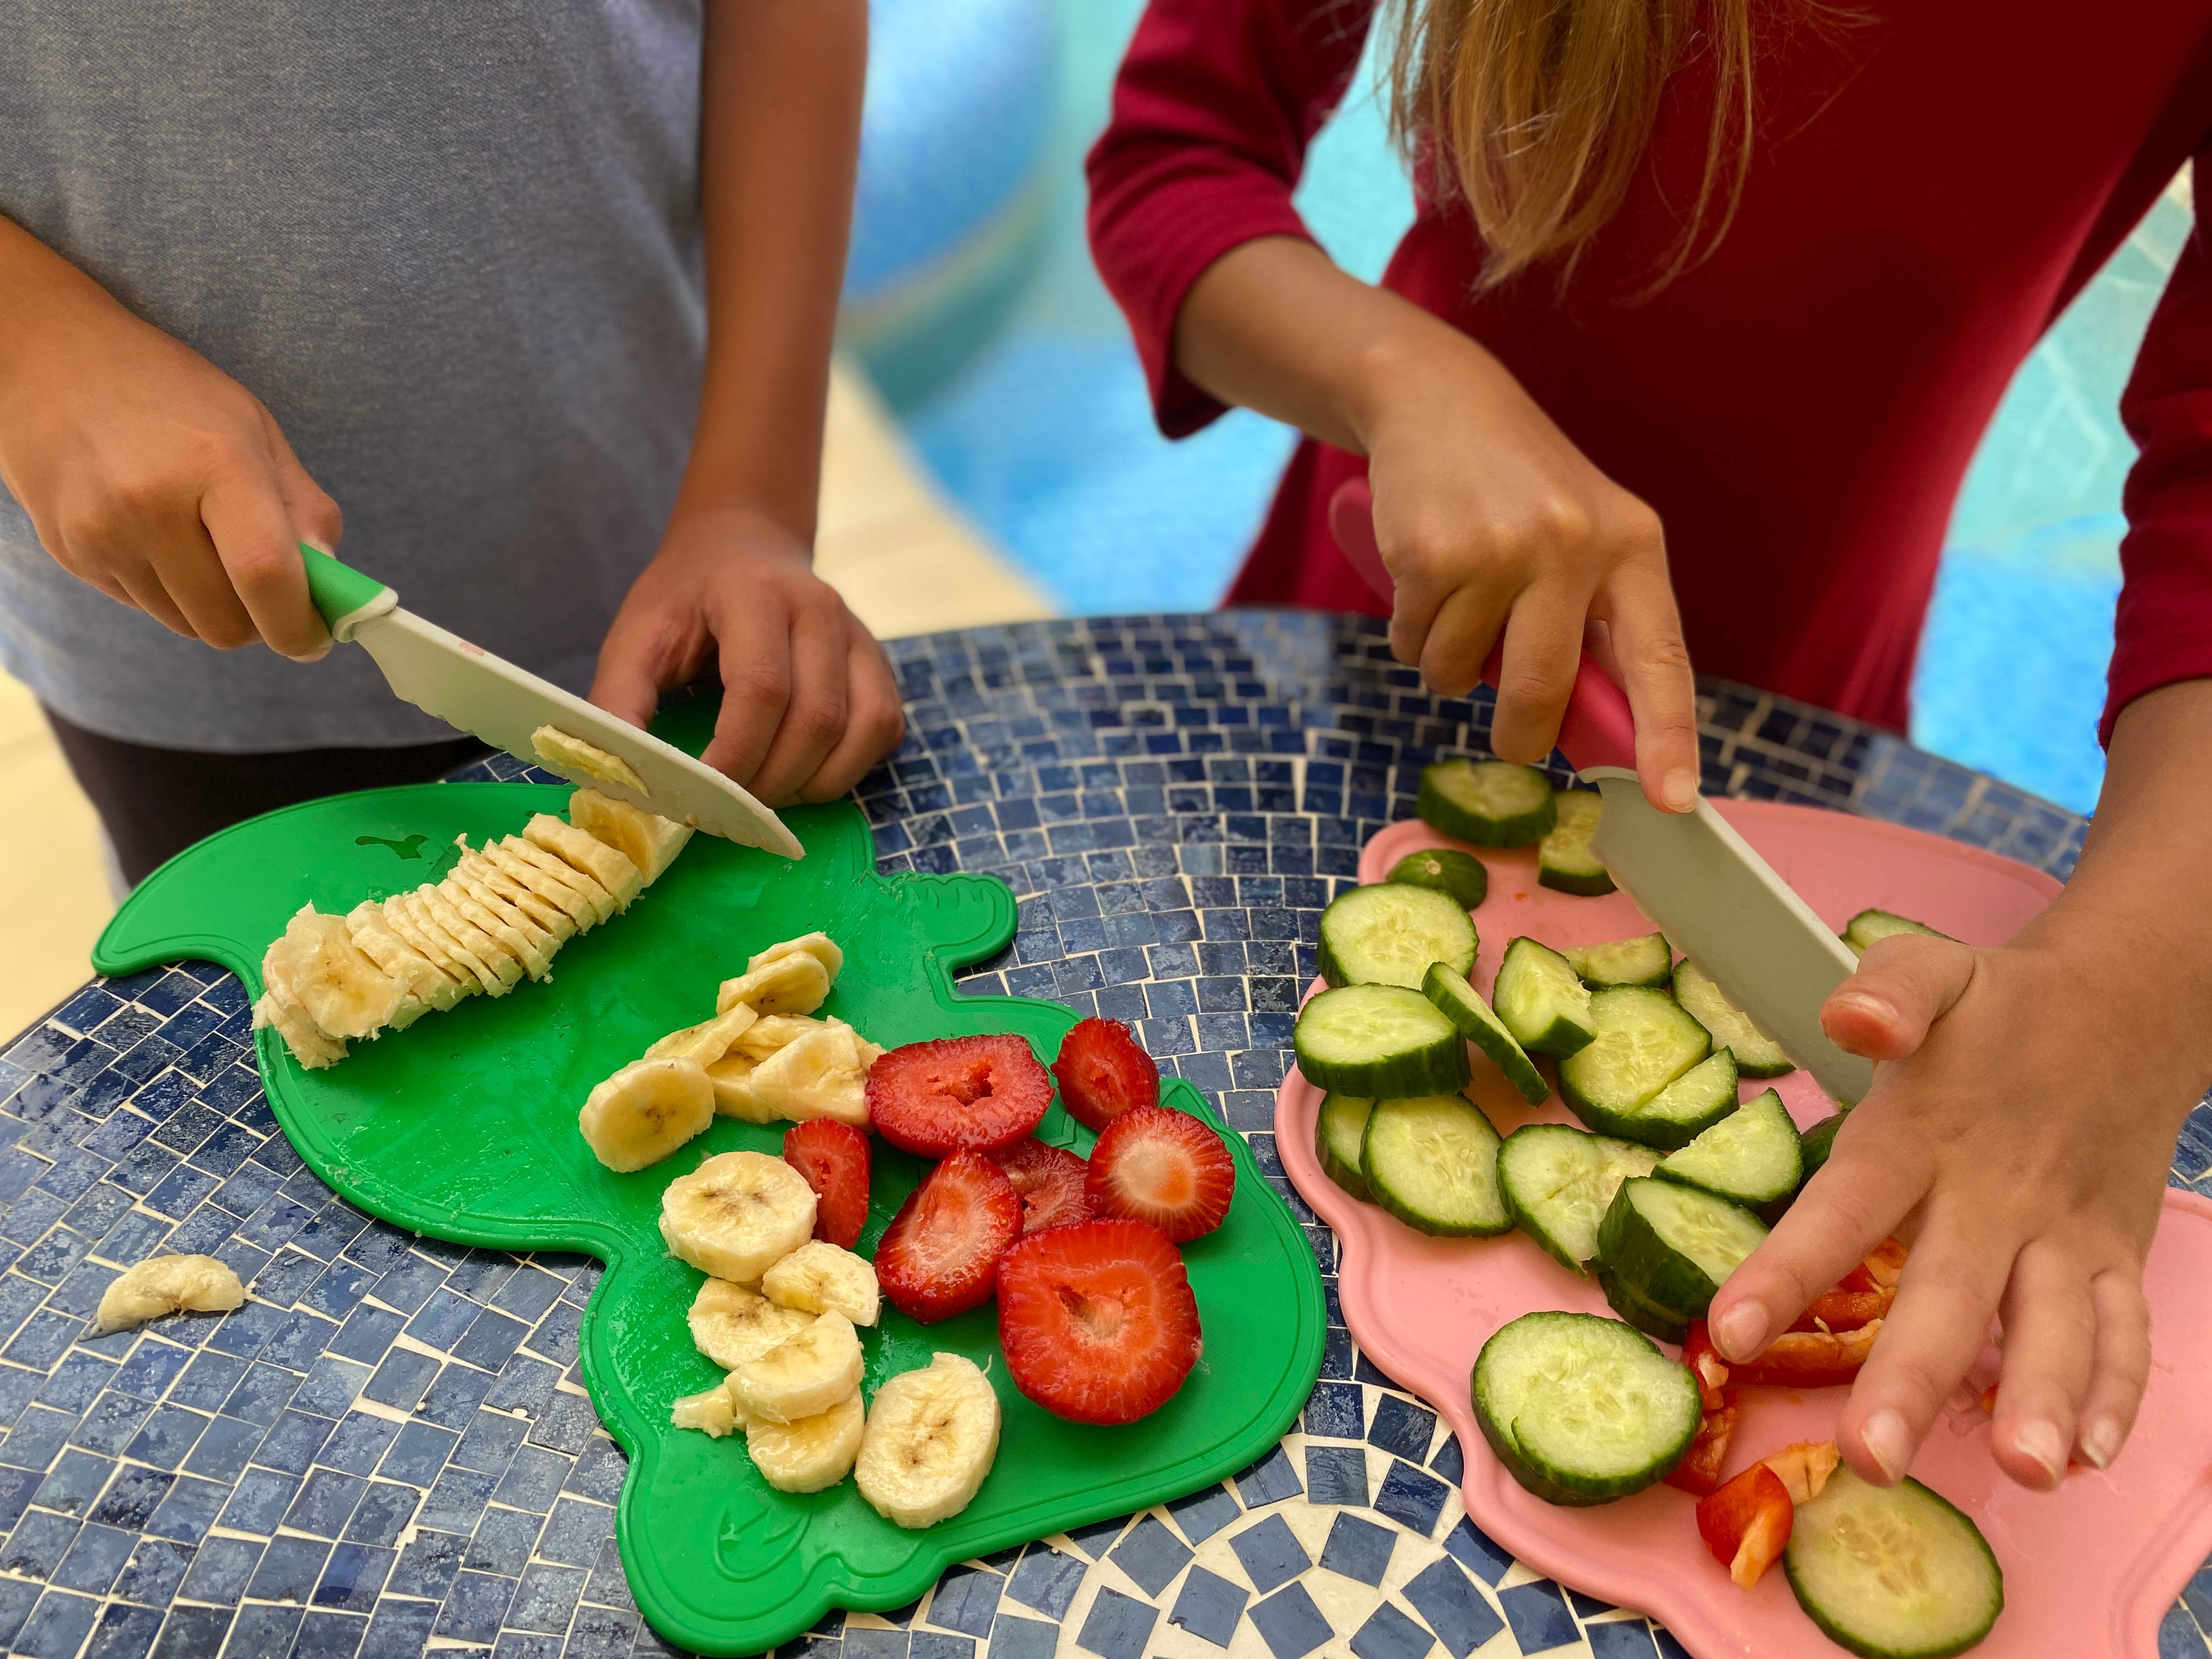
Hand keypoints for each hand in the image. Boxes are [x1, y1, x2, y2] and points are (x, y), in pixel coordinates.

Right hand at [0, 225, 335, 657]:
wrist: (53, 360)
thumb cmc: (171, 393)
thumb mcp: (255, 429)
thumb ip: (305, 509)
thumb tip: (334, 587)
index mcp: (216, 464)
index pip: (266, 574)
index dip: (299, 626)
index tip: (316, 637)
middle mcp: (151, 504)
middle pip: (226, 623)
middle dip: (259, 622)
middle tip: (267, 590)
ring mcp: (101, 532)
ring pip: (186, 626)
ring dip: (212, 607)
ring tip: (204, 544)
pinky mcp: (69, 551)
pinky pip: (144, 607)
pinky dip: (167, 591)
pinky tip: (157, 536)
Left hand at [588, 505, 903, 804]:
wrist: (743, 546)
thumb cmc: (686, 598)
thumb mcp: (637, 637)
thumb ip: (620, 701)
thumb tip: (618, 779)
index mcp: (753, 593)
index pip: (762, 689)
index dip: (735, 756)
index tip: (699, 794)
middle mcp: (819, 608)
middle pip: (816, 718)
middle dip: (771, 781)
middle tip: (728, 806)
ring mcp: (858, 634)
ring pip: (860, 729)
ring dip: (812, 782)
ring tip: (764, 794)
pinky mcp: (878, 662)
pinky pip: (883, 729)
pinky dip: (846, 769)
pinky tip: (803, 773)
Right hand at [1357, 334, 1698, 809]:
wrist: (1438, 400)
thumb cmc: (1519, 488)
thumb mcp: (1585, 537)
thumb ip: (1595, 623)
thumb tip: (1589, 733)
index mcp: (1631, 547)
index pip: (1660, 658)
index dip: (1667, 736)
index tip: (1676, 800)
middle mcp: (1572, 545)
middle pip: (1543, 690)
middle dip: (1519, 737)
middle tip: (1512, 743)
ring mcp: (1498, 549)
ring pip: (1462, 675)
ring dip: (1449, 664)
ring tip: (1456, 602)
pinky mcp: (1429, 554)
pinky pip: (1414, 645)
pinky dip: (1412, 633)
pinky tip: (1423, 579)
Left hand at [1708, 933, 2197, 1490]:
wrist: (2125, 1011)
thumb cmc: (1996, 1009)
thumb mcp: (1930, 969)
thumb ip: (1885, 990)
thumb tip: (1850, 1017)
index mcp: (1922, 1135)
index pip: (1843, 1210)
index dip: (1786, 1272)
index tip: (1727, 1334)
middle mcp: (1995, 1196)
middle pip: (1951, 1296)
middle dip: (1911, 1381)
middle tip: (1870, 1457)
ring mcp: (2062, 1234)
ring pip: (2056, 1327)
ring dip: (2041, 1398)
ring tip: (2026, 1468)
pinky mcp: (2112, 1256)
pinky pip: (2123, 1332)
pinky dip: (2116, 1393)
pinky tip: (2088, 1455)